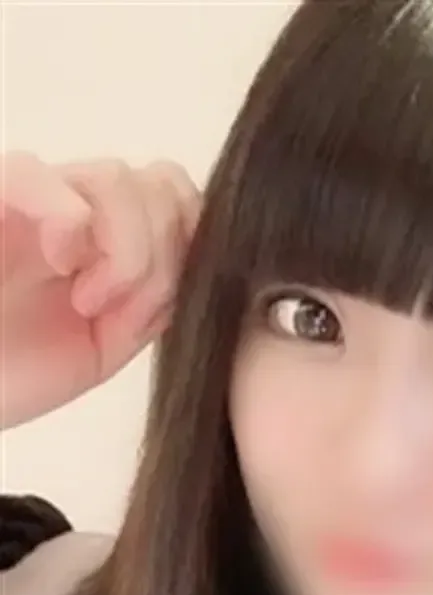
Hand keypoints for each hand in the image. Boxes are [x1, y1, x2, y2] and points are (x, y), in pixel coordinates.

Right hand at [1, 152, 200, 429]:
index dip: (192, 246)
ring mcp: (32, 199)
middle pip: (163, 187)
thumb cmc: (12, 372)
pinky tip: (60, 264)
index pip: (182, 200)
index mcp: (109, 239)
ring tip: (86, 301)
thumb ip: (156, 301)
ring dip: (124, 252)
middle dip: (164, 259)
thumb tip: (204, 266)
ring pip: (119, 178)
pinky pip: (38, 175)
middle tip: (121, 313)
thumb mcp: (106, 344)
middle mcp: (75, 208)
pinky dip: (69, 223)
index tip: (159, 310)